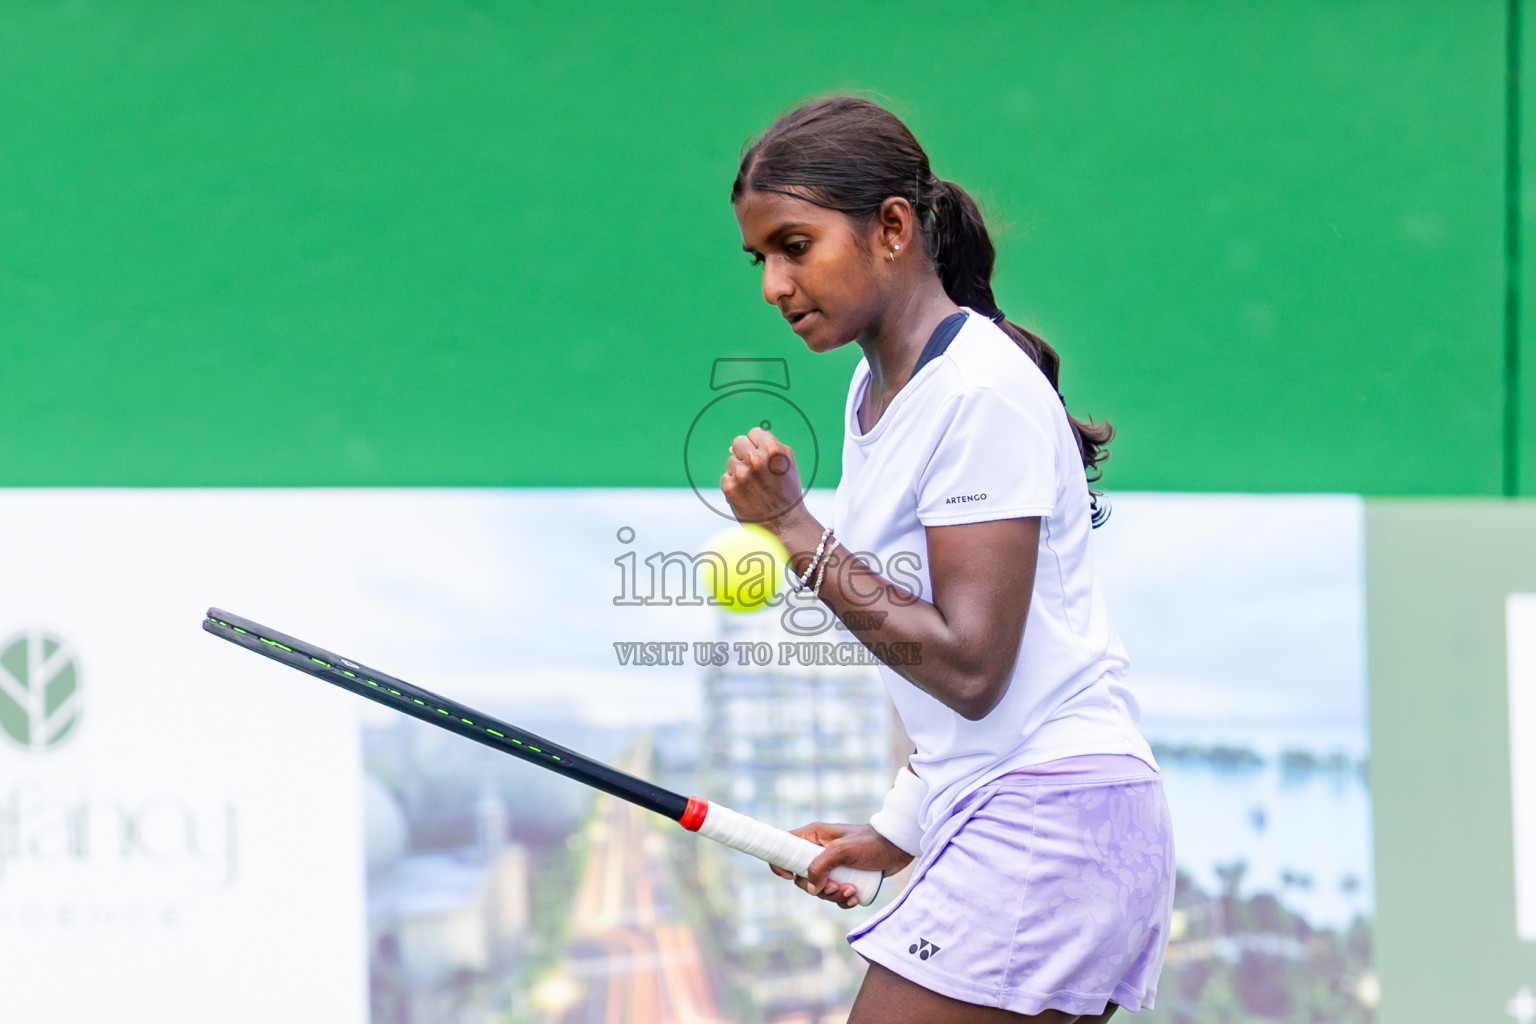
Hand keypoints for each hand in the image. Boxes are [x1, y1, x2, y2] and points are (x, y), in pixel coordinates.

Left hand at [722, 426, 804, 525]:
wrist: (784, 524)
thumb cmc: (787, 492)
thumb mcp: (788, 463)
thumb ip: (771, 445)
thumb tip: (745, 441)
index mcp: (773, 450)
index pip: (754, 432)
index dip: (758, 445)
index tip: (763, 457)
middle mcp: (756, 459)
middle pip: (737, 442)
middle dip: (745, 453)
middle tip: (755, 470)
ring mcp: (741, 473)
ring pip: (731, 461)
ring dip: (739, 471)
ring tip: (753, 486)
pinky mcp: (729, 487)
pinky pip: (726, 477)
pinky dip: (734, 485)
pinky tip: (746, 495)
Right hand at [769, 822, 914, 908]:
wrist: (897, 849)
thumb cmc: (871, 843)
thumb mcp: (844, 851)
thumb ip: (822, 866)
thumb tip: (811, 887)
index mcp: (813, 837)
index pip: (784, 847)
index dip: (781, 863)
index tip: (792, 877)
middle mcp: (819, 851)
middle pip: (802, 877)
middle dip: (819, 888)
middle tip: (837, 887)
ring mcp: (831, 865)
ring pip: (819, 889)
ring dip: (834, 896)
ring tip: (852, 891)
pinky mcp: (844, 877)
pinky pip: (833, 896)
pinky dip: (843, 900)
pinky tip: (855, 897)